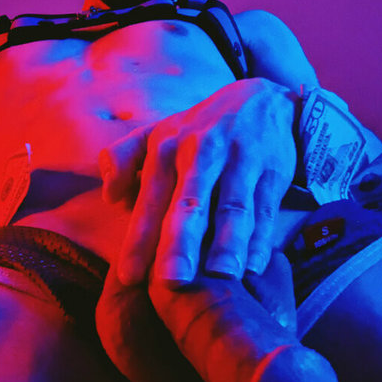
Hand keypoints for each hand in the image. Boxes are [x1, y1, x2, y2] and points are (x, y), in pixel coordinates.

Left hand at [99, 77, 296, 283]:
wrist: (263, 100)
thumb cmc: (200, 129)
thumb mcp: (157, 132)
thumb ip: (123, 158)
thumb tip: (109, 198)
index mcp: (166, 147)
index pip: (151, 198)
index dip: (139, 238)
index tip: (128, 277)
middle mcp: (201, 151)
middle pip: (190, 203)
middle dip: (180, 242)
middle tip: (172, 281)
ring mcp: (239, 160)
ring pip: (232, 206)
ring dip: (227, 242)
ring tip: (221, 276)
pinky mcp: (272, 170)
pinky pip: (264, 208)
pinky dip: (261, 237)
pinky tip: (255, 265)